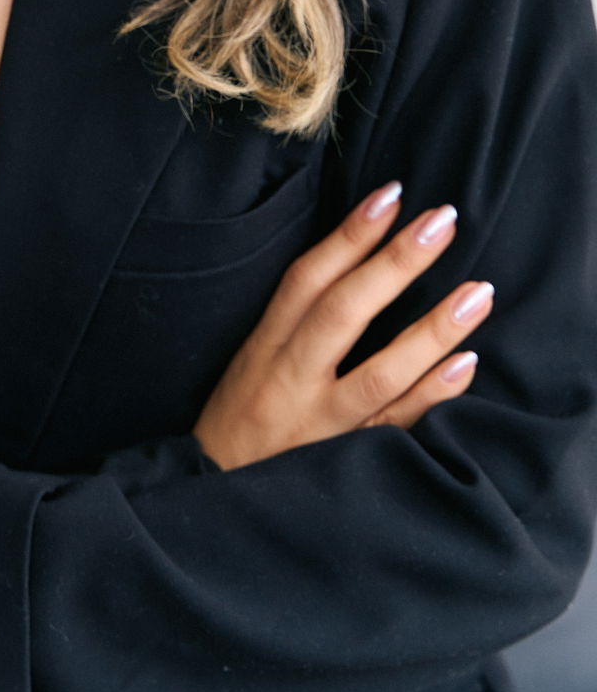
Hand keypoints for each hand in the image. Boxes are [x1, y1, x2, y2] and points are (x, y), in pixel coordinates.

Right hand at [191, 184, 494, 471]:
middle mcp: (290, 380)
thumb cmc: (241, 416)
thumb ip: (298, 317)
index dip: (348, 235)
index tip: (390, 195)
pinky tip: (466, 365)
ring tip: (478, 292)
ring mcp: (319, 425)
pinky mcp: (343, 464)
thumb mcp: (254, 356)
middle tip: (441, 221)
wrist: (213, 496)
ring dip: (432, 331)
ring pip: (378, 373)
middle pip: (342, 313)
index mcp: (265, 345)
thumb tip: (362, 260)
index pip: (307, 280)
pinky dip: (430, 397)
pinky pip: (393, 428)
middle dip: (394, 264)